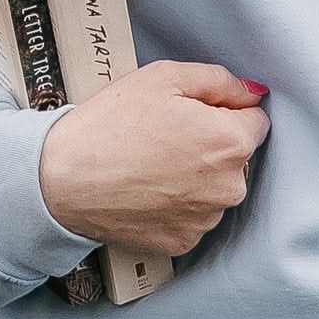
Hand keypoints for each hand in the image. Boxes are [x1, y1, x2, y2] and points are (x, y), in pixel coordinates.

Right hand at [37, 61, 268, 258]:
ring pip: (216, 189)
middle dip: (213, 145)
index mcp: (231, 142)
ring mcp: (207, 219)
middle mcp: (229, 186)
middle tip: (166, 136)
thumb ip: (219, 81)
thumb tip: (252, 92)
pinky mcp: (184, 241)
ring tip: (152, 164)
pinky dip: (177, 204)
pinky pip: (193, 216)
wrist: (62, 179)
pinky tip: (147, 190)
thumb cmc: (110, 125)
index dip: (223, 112)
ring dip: (197, 177)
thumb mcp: (164, 78)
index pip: (256, 121)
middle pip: (237, 158)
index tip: (192, 114)